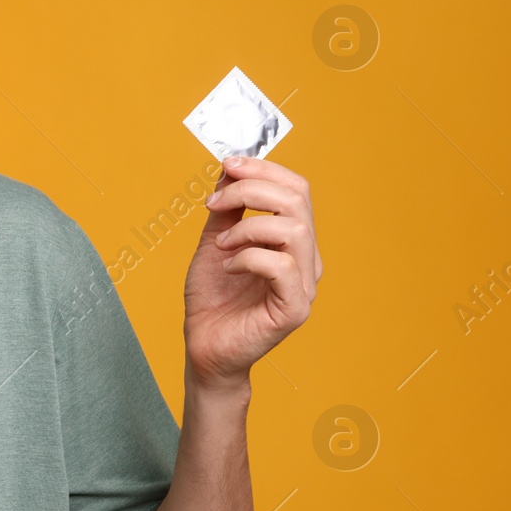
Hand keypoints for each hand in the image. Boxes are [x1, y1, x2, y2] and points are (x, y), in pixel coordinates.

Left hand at [184, 156, 321, 387]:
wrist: (203, 345)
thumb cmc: (213, 298)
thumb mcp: (215, 241)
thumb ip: (226, 208)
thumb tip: (230, 168)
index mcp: (293, 241)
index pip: (296, 189)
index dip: (263, 168)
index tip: (227, 165)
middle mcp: (307, 259)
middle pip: (298, 200)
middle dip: (250, 189)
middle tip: (214, 202)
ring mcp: (304, 285)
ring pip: (294, 229)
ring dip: (247, 227)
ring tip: (221, 244)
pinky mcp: (294, 309)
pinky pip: (281, 266)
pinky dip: (248, 257)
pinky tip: (228, 268)